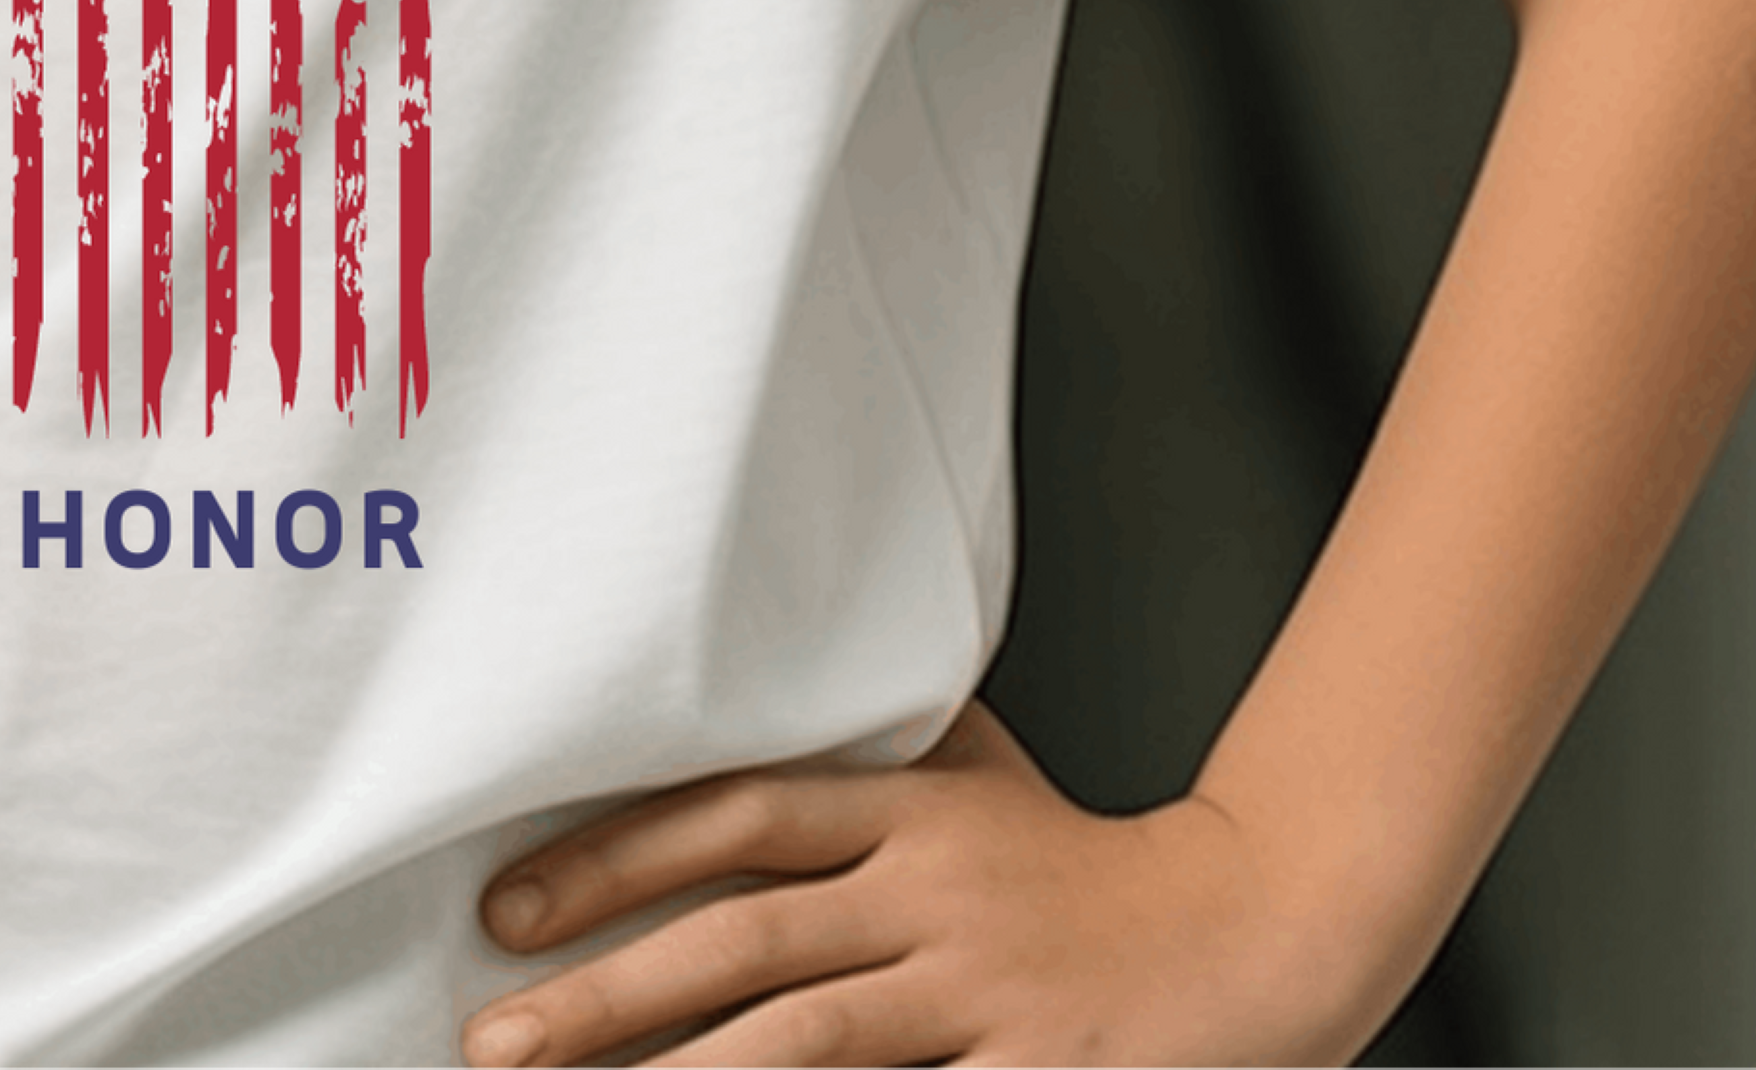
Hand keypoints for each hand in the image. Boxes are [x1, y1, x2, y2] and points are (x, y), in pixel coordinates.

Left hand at [461, 703, 1369, 1069]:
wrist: (1263, 925)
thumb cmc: (1092, 864)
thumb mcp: (979, 777)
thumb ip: (868, 758)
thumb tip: (742, 719)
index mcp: (911, 811)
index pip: (738, 816)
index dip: (619, 855)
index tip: (511, 904)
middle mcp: (936, 894)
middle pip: (748, 943)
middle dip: (608, 997)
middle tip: (492, 1038)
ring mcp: (987, 996)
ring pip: (812, 1046)